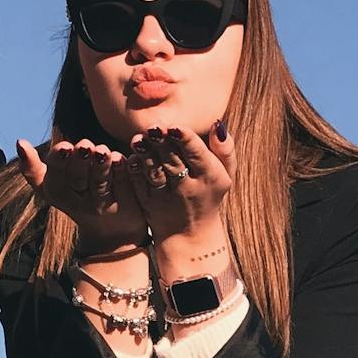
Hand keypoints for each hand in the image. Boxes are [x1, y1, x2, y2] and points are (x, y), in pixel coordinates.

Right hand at [17, 137, 144, 249]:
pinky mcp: (126, 206)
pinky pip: (123, 187)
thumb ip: (34, 168)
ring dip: (100, 166)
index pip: (54, 178)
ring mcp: (103, 207)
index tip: (65, 147)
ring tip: (102, 151)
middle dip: (80, 161)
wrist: (111, 232)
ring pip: (100, 184)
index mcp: (57, 194)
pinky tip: (121, 158)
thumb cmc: (77, 196)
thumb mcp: (52, 187)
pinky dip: (121, 171)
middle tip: (84, 145)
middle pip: (78, 179)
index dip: (59, 163)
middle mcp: (79, 204)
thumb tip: (20, 142)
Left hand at [121, 121, 232, 242]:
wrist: (191, 234)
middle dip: (162, 144)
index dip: (185, 140)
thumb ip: (225, 149)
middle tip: (153, 127)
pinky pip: (140, 185)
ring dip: (146, 156)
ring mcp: (167, 197)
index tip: (175, 127)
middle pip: (173, 161)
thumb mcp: (225, 174)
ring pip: (155, 173)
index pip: (197, 154)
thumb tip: (216, 123)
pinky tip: (132, 156)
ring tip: (138, 140)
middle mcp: (188, 187)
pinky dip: (135, 170)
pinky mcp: (149, 203)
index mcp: (210, 177)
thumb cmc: (209, 193)